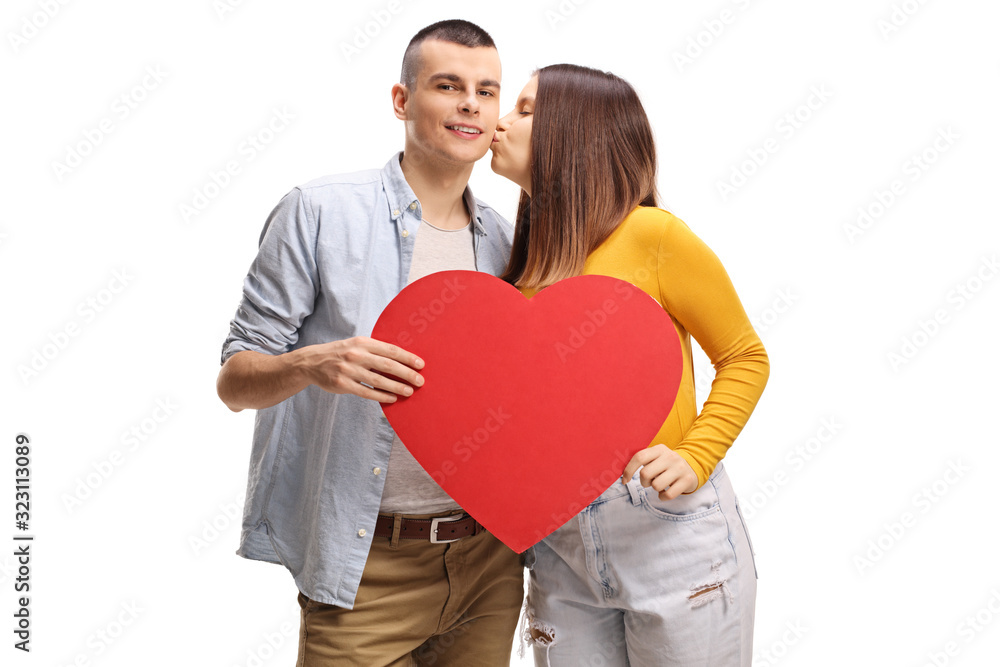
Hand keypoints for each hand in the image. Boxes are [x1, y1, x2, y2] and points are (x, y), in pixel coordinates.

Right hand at [295, 336, 424, 402]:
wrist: (312, 362)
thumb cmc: (341, 353)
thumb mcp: (356, 344)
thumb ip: (375, 350)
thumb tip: (402, 358)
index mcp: (363, 342)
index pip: (390, 350)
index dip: (407, 357)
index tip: (421, 364)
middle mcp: (356, 355)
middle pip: (387, 365)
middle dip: (406, 373)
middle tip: (420, 381)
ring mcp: (349, 370)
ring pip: (378, 380)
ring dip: (396, 387)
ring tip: (409, 391)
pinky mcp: (343, 384)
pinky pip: (366, 392)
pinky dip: (381, 396)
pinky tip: (392, 398)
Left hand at [621, 444, 697, 499]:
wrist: (693, 466)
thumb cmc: (666, 464)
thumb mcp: (656, 457)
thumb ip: (642, 461)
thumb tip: (623, 474)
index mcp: (659, 449)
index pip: (639, 457)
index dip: (628, 470)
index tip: (625, 481)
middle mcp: (670, 456)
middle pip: (645, 474)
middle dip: (644, 482)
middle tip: (650, 481)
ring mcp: (679, 468)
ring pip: (656, 485)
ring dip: (654, 489)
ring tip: (660, 484)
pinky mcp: (687, 480)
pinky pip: (667, 495)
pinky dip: (662, 497)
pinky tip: (665, 492)